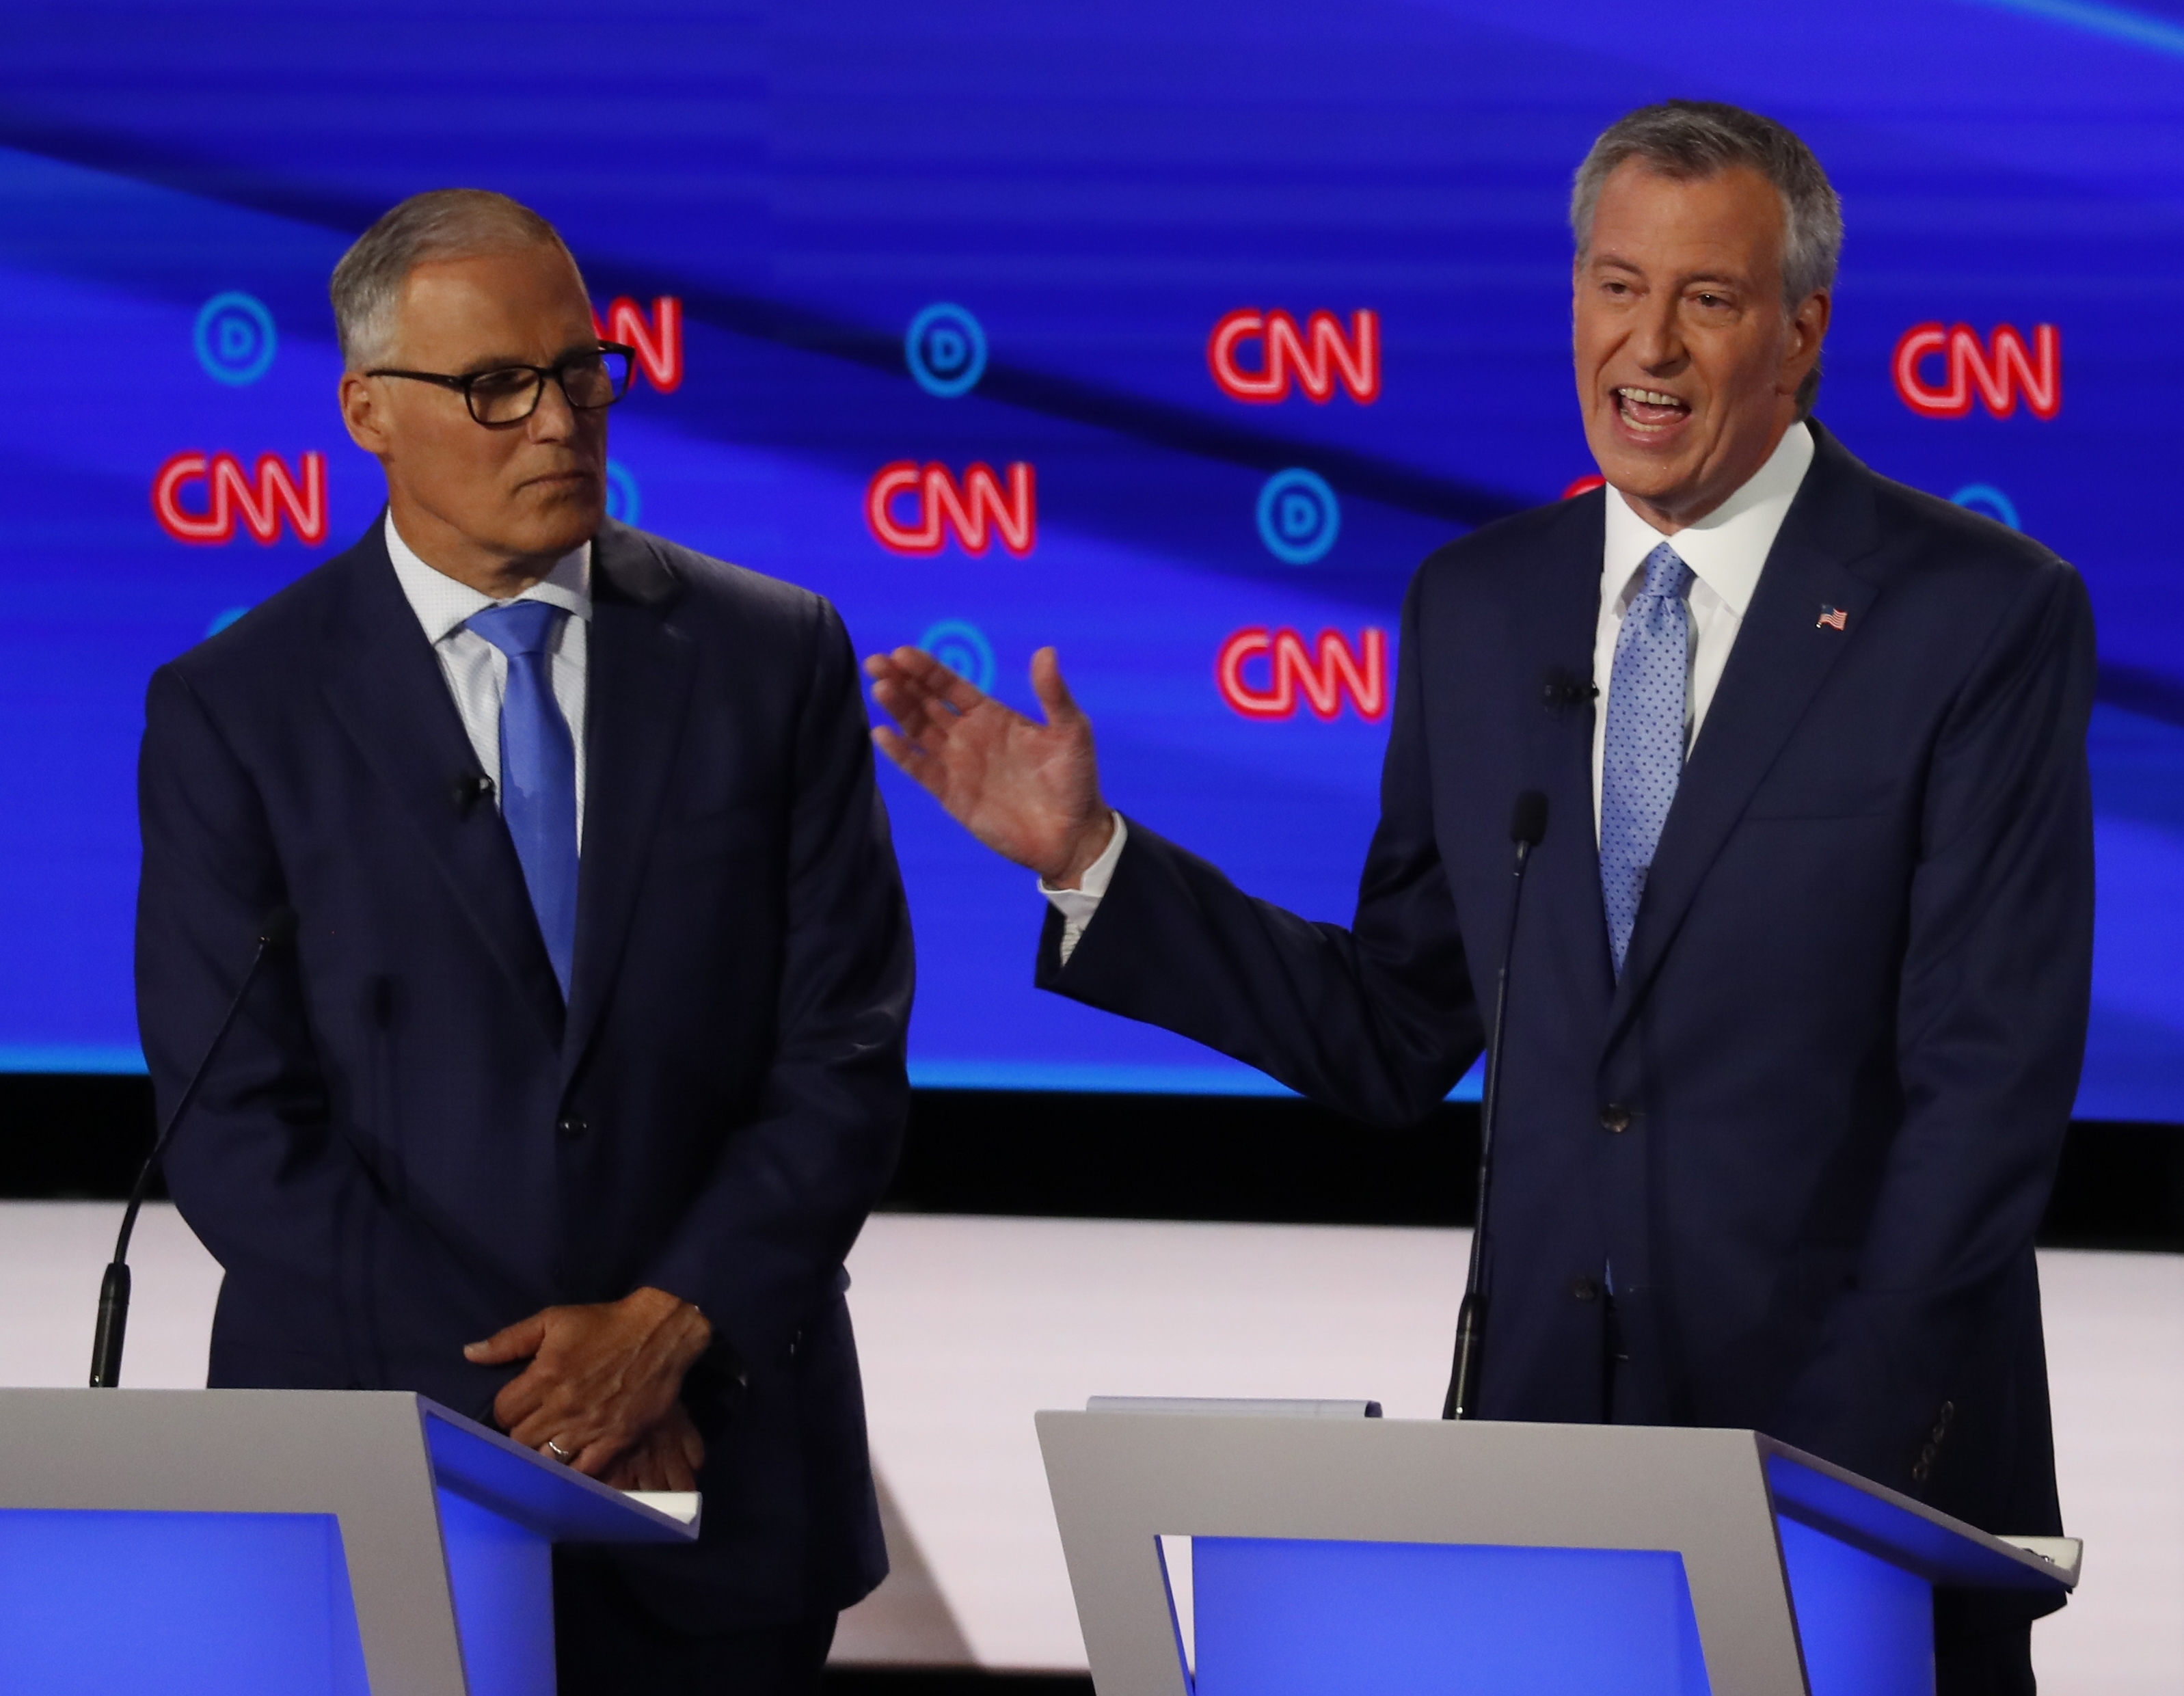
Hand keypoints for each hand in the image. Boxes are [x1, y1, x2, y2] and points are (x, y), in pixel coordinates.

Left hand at [465, 1286, 711, 1476]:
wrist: (660, 1332)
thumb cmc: (605, 1324)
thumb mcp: (554, 1319)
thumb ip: (510, 1340)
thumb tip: (470, 1354)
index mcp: (545, 1376)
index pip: (504, 1412)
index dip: (507, 1410)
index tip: (518, 1405)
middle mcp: (564, 1406)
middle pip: (521, 1440)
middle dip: (522, 1432)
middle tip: (533, 1423)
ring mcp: (590, 1426)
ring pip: (547, 1459)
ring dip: (543, 1452)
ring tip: (549, 1442)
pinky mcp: (616, 1439)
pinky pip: (584, 1470)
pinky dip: (573, 1470)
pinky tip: (571, 1462)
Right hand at [865, 645, 1114, 885]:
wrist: (1072, 834)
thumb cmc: (1075, 780)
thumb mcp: (1071, 732)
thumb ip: (1054, 695)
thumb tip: (1046, 651)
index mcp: (992, 715)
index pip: (951, 685)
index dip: (927, 669)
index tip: (902, 653)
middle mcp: (968, 735)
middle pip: (926, 702)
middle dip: (902, 682)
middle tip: (876, 662)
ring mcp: (957, 764)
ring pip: (918, 731)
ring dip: (898, 710)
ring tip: (880, 689)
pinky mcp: (951, 795)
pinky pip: (920, 770)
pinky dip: (900, 754)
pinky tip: (883, 734)